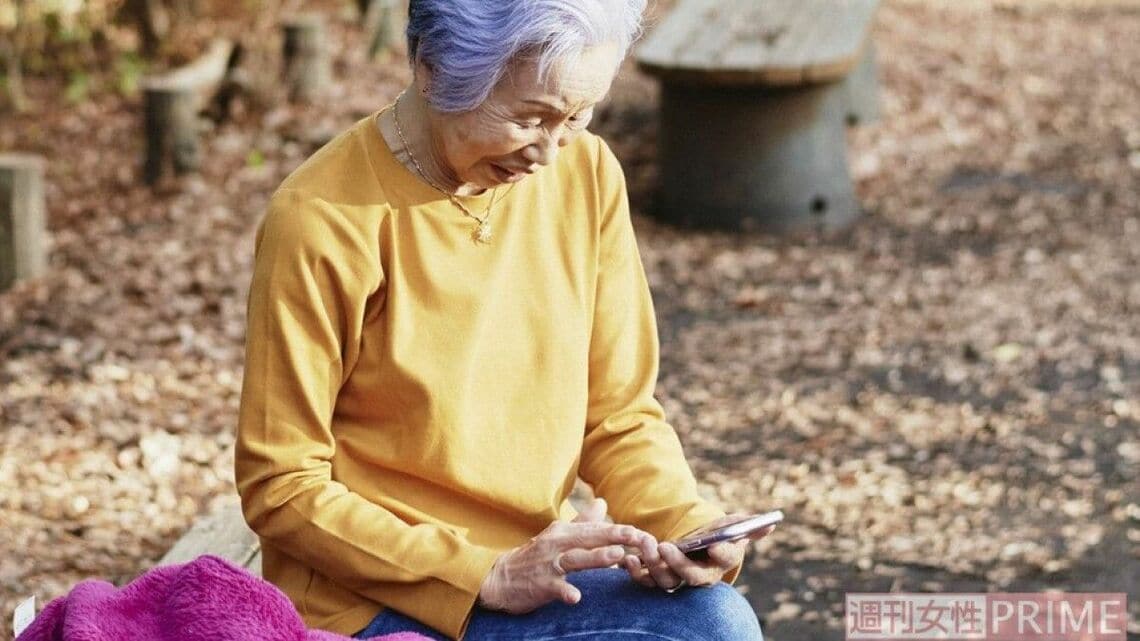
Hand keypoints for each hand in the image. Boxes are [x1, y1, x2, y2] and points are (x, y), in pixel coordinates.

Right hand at [478, 499, 655, 613]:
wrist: (500, 579)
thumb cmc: (535, 557)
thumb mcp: (557, 535)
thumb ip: (582, 521)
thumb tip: (603, 502)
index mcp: (563, 532)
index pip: (595, 529)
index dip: (617, 530)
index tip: (640, 531)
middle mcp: (556, 544)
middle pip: (588, 539)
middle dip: (614, 537)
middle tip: (637, 536)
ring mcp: (548, 565)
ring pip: (575, 560)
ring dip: (596, 557)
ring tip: (617, 556)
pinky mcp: (540, 585)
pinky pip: (554, 588)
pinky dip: (565, 592)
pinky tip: (577, 597)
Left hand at [621, 514, 773, 591]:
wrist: (695, 545)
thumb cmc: (716, 535)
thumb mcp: (732, 527)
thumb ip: (749, 527)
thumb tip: (770, 524)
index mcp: (722, 561)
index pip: (726, 560)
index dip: (722, 554)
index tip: (715, 545)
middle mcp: (701, 575)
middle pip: (693, 577)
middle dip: (679, 564)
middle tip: (667, 546)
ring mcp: (679, 578)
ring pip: (668, 581)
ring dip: (655, 565)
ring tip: (647, 544)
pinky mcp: (658, 577)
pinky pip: (646, 581)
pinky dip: (636, 573)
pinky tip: (629, 559)